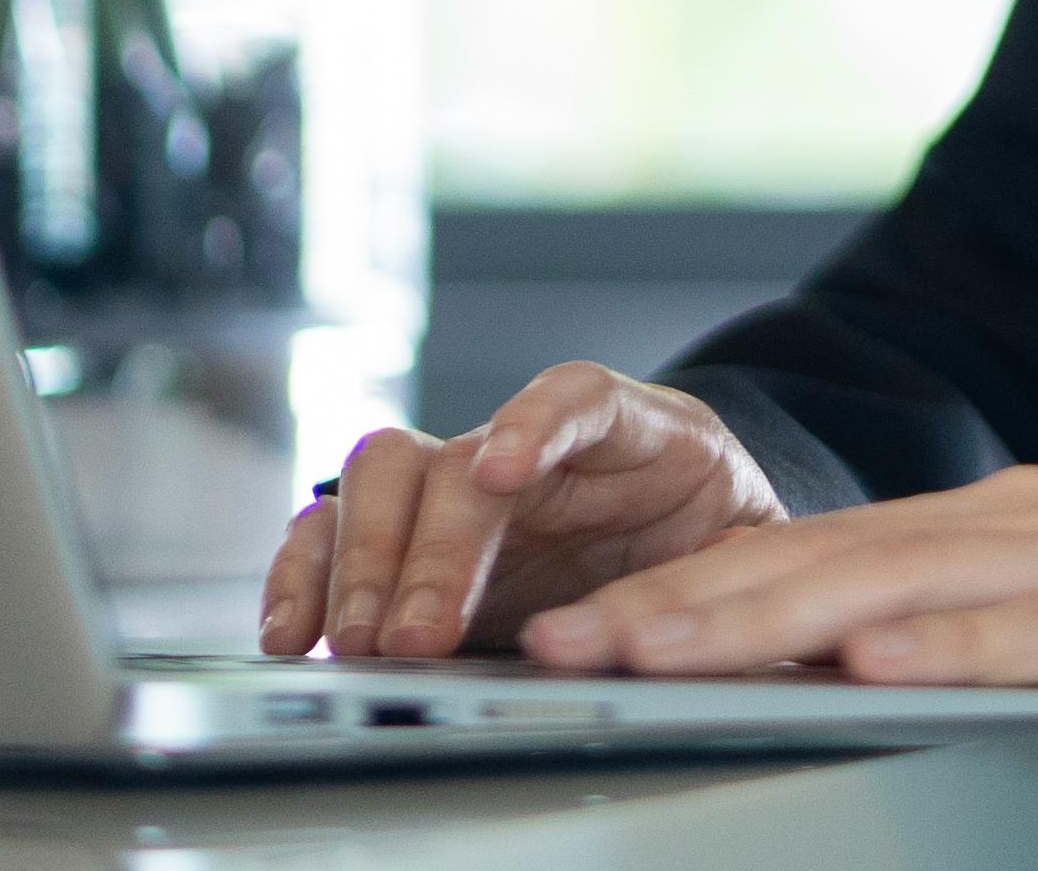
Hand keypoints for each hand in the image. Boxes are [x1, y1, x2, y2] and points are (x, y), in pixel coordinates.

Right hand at [264, 363, 788, 658]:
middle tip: (414, 631)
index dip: (536, 424)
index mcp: (629, 431)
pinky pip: (336, 533)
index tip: (502, 471)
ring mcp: (460, 487)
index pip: (578, 396)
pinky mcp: (410, 540)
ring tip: (356, 640)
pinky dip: (306, 576)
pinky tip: (292, 631)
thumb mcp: (745, 551)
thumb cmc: (717, 536)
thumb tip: (700, 607)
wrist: (693, 537)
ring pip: (383, 480)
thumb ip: (719, 568)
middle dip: (427, 545)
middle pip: (455, 456)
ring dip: (360, 562)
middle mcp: (528, 447)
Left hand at [518, 462, 1037, 691]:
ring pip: (904, 584)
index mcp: (979, 520)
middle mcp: (1015, 518)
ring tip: (670, 649)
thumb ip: (937, 627)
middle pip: (824, 559)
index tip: (575, 629)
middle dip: (685, 605)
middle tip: (576, 642)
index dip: (684, 589)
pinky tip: (872, 662)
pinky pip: (1037, 631)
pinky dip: (946, 644)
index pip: (803, 551)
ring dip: (771, 619)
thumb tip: (802, 672)